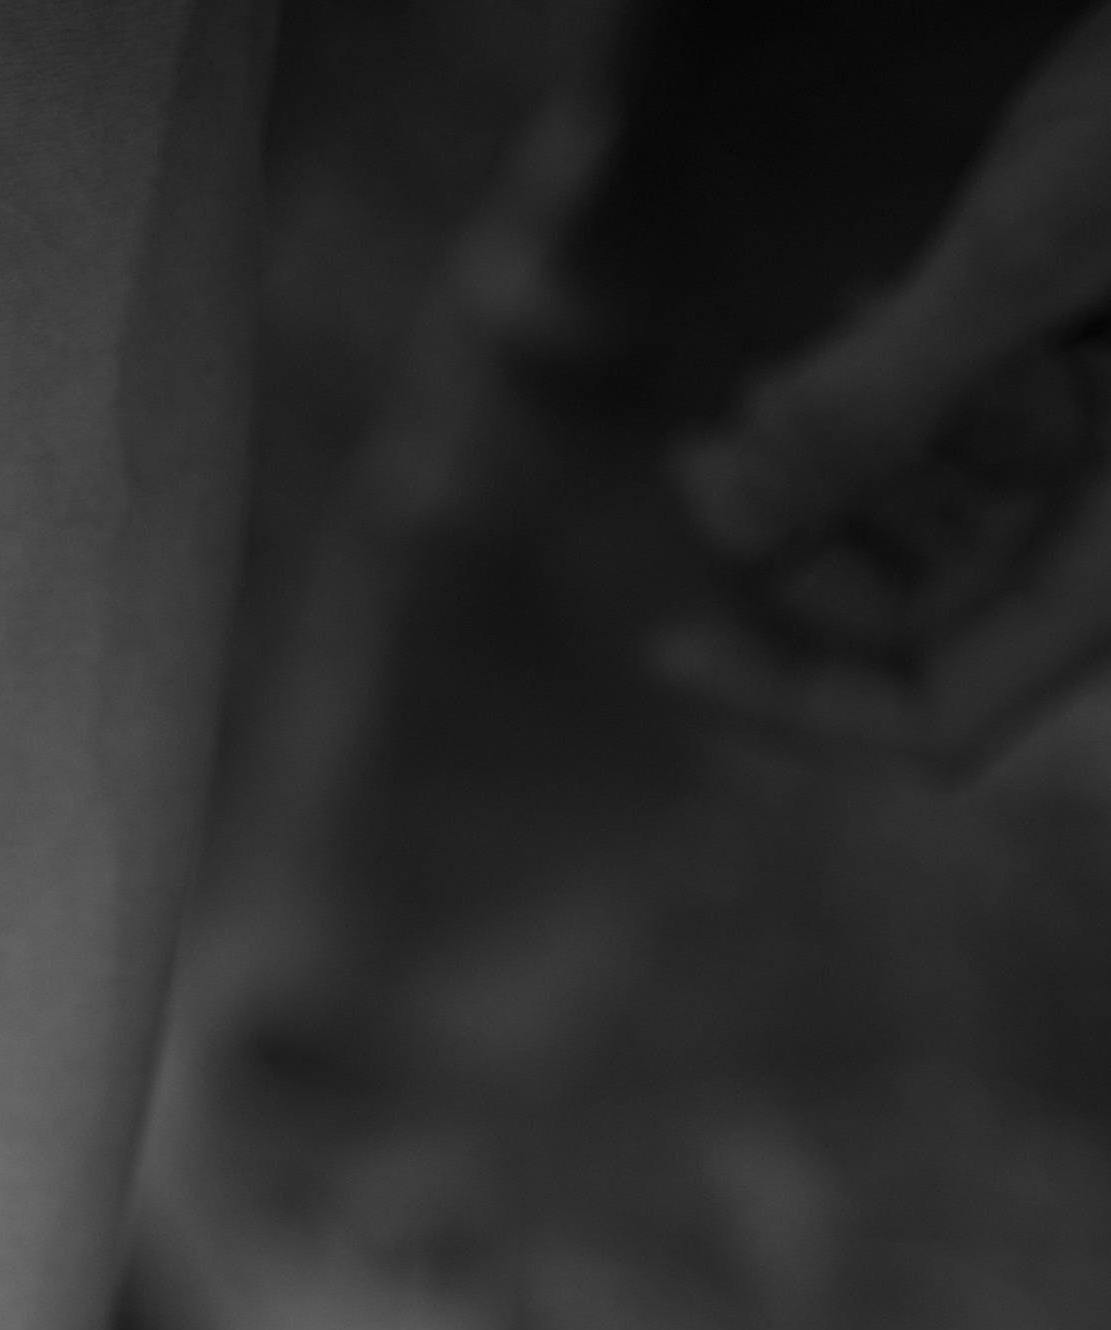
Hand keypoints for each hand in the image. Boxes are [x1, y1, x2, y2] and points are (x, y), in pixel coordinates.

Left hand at [654, 4, 1110, 770]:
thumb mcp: (1037, 241)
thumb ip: (886, 390)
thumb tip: (735, 516)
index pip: (943, 714)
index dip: (793, 702)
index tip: (665, 642)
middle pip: (929, 619)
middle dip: (798, 552)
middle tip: (694, 459)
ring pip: (951, 520)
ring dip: (834, 469)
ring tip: (754, 387)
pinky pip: (994, 424)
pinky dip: (904, 389)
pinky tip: (851, 310)